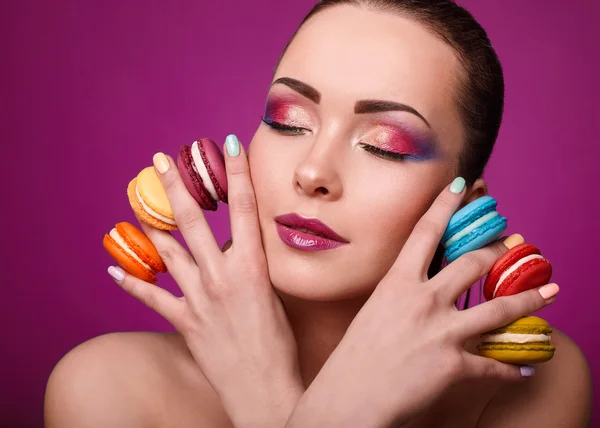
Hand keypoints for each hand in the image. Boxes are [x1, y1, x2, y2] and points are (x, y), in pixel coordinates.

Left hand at [111, 139, 303, 427]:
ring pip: (168, 252)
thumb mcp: (274, 295)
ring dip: (151, 225)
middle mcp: (221, 276)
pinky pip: (153, 298)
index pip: (243, 208)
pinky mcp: (185, 322)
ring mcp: (199, 298)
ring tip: (136, 203)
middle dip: (175, 187)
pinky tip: (113, 270)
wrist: (266, 389)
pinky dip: (133, 283)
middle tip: (159, 161)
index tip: (229, 144)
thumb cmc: (280, 345)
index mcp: (252, 266)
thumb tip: (238, 247)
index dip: (237, 172)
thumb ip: (252, 267)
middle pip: (193, 221)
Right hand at [286, 179, 558, 427]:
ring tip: (550, 292)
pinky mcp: (454, 365)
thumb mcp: (372, 313)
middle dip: (498, 248)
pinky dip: (511, 369)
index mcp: (397, 283)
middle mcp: (423, 300)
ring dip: (529, 299)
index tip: (463, 185)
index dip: (446, 204)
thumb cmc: (353, 359)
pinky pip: (494, 365)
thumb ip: (399, 296)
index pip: (426, 232)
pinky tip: (524, 368)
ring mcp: (441, 332)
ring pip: (499, 307)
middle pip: (472, 262)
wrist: (348, 399)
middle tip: (515, 242)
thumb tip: (418, 289)